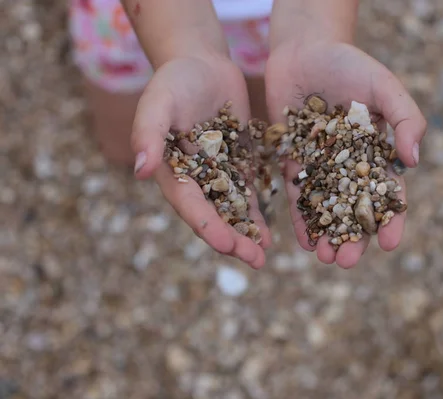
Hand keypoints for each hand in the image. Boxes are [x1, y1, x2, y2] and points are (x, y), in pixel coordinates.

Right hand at [132, 54, 270, 268]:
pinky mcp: (237, 166)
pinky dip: (257, 216)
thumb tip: (142, 171)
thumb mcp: (159, 101)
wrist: (201, 64)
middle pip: (214, 216)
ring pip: (232, 212)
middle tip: (254, 260)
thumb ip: (149, 132)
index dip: (208, 226)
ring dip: (247, 235)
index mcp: (171, 171)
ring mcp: (216, 175)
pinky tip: (271, 236)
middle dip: (233, 240)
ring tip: (263, 256)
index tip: (228, 244)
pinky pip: (248, 195)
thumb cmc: (174, 80)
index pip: (191, 205)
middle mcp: (193, 180)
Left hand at [266, 40, 426, 267]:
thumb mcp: (385, 87)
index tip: (390, 243)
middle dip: (353, 237)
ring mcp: (321, 166)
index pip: (387, 193)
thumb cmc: (350, 64)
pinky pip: (297, 194)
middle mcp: (350, 165)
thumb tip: (415, 162)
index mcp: (377, 152)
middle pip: (354, 209)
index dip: (391, 220)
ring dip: (326, 235)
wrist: (304, 50)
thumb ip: (406, 120)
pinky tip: (303, 240)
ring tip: (325, 258)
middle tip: (347, 261)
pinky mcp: (293, 161)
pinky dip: (301, 218)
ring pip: (326, 209)